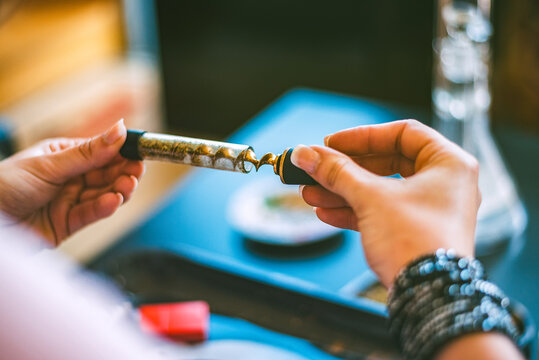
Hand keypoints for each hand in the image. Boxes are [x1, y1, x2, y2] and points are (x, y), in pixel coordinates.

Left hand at [0, 120, 143, 245]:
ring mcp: (69, 201)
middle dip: (123, 173)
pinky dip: (104, 208)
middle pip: (106, 175)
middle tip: (136, 172)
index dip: (122, 152)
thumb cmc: (3, 185)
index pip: (101, 152)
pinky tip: (112, 201)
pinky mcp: (67, 224)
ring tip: (127, 187)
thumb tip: (120, 129)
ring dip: (118, 190)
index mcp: (63, 156)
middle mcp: (69, 178)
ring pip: (103, 195)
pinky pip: (91, 214)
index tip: (140, 152)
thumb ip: (89, 152)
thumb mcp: (50, 164)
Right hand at [291, 120, 480, 287]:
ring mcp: (430, 210)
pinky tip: (325, 213)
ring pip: (380, 190)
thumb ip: (336, 171)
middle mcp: (444, 184)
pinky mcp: (416, 232)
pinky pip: (381, 212)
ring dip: (343, 191)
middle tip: (316, 169)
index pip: (403, 133)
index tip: (332, 143)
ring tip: (310, 193)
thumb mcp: (371, 197)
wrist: (429, 296)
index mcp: (448, 163)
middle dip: (346, 169)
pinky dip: (354, 211)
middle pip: (387, 163)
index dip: (363, 136)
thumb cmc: (416, 241)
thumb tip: (306, 154)